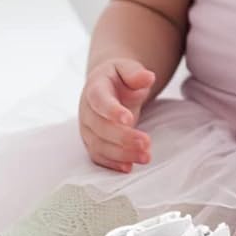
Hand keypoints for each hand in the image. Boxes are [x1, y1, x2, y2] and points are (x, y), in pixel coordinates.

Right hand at [79, 58, 155, 172]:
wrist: (107, 86)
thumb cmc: (119, 78)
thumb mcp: (127, 68)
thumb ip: (135, 73)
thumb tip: (148, 77)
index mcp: (95, 88)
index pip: (99, 100)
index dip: (111, 110)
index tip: (129, 119)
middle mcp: (87, 111)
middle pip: (100, 127)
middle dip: (123, 137)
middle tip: (146, 142)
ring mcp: (88, 129)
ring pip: (99, 145)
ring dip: (122, 154)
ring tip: (145, 157)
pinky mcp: (92, 142)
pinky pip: (98, 156)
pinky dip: (112, 164)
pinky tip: (129, 167)